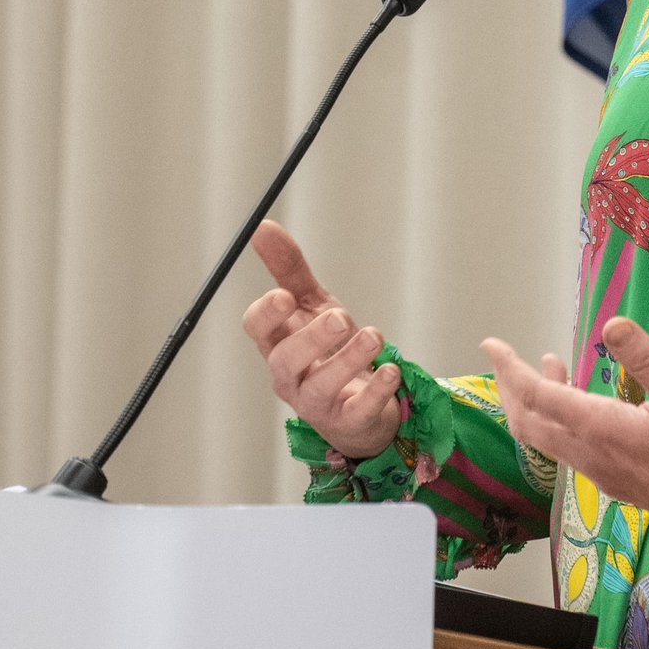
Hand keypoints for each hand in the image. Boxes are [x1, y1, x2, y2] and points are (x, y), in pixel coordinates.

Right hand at [240, 220, 404, 460]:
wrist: (362, 407)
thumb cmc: (330, 351)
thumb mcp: (312, 306)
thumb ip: (289, 270)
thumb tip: (263, 226)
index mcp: (278, 344)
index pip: (256, 330)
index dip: (266, 314)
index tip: (285, 296)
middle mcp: (291, 376)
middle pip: (284, 361)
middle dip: (310, 339)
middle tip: (340, 317)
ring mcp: (318, 403)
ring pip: (320, 387)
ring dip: (347, 360)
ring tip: (373, 336)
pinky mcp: (350, 422)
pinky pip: (358, 410)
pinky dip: (376, 390)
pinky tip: (391, 371)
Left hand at [482, 316, 648, 557]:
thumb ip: (648, 361)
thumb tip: (612, 323)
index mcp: (602, 430)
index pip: (536, 397)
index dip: (510, 370)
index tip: (491, 345)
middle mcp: (591, 455)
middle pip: (529, 422)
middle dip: (511, 387)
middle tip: (506, 356)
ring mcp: (602, 473)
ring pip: (547, 439)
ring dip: (537, 403)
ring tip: (551, 365)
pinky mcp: (617, 481)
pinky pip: (569, 450)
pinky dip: (559, 421)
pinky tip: (584, 405)